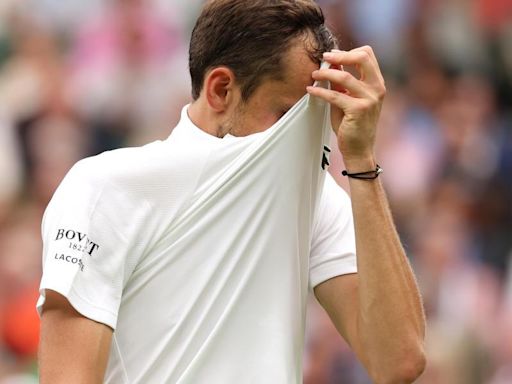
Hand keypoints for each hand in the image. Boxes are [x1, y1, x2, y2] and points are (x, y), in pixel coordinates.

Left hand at [307, 46, 385, 166]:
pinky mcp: (358, 110)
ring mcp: (369, 99)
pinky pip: (335, 96)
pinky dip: (320, 92)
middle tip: (325, 57)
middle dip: (340, 55)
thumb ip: (343, 83)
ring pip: (344, 77)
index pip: (367, 55)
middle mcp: (376, 89)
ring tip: (314, 75)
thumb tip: (331, 65)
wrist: (359, 149)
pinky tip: (311, 90)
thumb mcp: (349, 99)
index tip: (332, 56)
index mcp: (377, 83)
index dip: (348, 51)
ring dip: (325, 74)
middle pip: (362, 57)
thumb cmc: (353, 125)